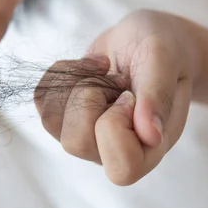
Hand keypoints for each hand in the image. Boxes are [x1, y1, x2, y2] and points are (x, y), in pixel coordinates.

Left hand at [35, 10, 201, 185]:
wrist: (145, 38)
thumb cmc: (165, 50)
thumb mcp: (165, 59)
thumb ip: (158, 95)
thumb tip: (150, 136)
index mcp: (150, 147)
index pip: (122, 169)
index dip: (115, 127)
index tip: (128, 94)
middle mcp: (114, 150)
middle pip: (75, 144)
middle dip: (89, 98)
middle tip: (116, 80)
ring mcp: (86, 136)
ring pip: (51, 123)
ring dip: (75, 83)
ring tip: (105, 70)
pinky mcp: (64, 117)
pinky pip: (42, 100)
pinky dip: (61, 72)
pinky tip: (89, 66)